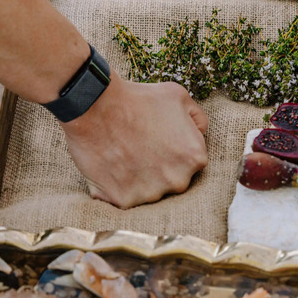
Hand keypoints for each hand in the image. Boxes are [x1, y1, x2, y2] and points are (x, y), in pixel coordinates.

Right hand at [61, 74, 208, 208]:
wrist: (97, 107)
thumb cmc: (139, 99)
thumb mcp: (180, 97)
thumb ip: (198, 119)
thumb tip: (200, 133)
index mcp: (196, 158)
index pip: (190, 161)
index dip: (173, 149)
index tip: (158, 140)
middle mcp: (178, 181)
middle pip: (172, 180)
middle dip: (159, 167)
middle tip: (140, 147)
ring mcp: (151, 194)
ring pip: (149, 191)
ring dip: (139, 178)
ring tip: (125, 155)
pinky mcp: (124, 200)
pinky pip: (125, 197)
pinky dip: (118, 186)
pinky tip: (112, 166)